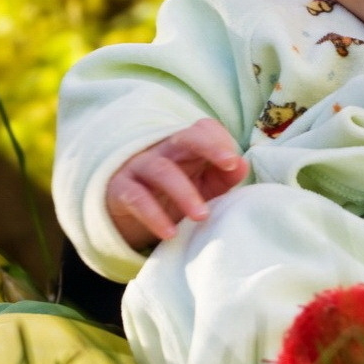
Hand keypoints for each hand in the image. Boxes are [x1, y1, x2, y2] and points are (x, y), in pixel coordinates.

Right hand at [105, 119, 248, 250]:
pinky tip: (170, 234)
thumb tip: (242, 165)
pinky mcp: (120, 189)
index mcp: (186, 147)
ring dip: (184, 192)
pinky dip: (154, 216)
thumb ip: (224, 176)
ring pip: (161, 170)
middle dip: (208, 146)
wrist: (127, 215)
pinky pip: (136, 198)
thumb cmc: (172, 197)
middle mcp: (162, 151)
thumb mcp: (203, 187)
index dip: (220, 140)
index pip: (203, 130)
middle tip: (230, 164)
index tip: (235, 162)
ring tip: (203, 216)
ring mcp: (139, 167)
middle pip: (184, 137)